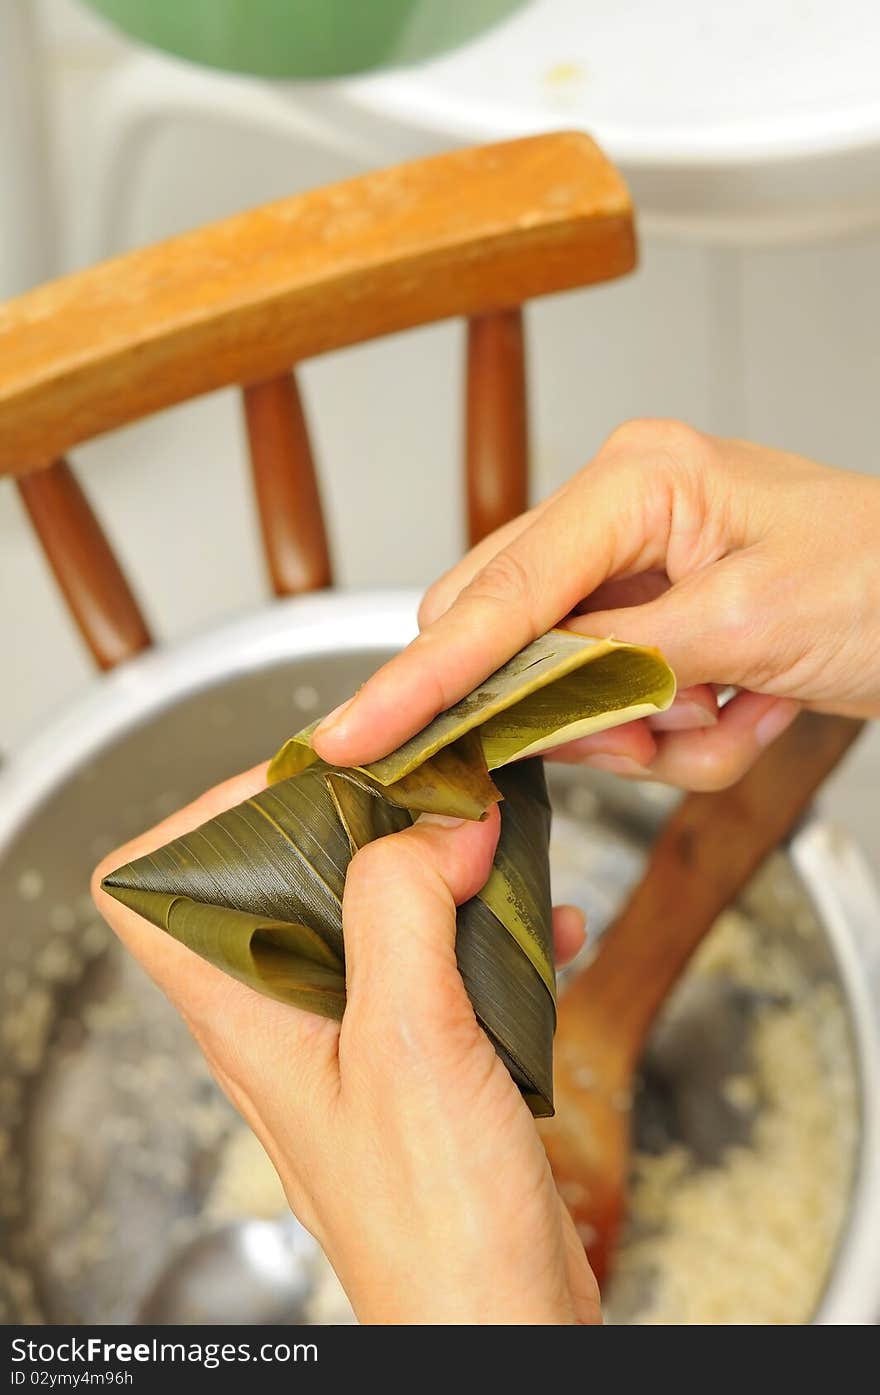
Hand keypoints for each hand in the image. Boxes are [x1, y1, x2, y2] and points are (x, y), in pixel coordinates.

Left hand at [93, 768, 599, 1325]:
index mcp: (246, 1015)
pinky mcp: (421, 1061)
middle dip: (360, 823)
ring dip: (437, 873)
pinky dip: (489, 931)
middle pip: (278, 880)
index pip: (153, 889)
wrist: (501, 1330)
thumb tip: (433, 820)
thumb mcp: (410, 1044)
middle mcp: (288, 1020)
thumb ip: (402, 911)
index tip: (310, 781)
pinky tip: (550, 929)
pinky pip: (440, 963)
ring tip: (502, 852)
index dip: (208, 818)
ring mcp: (355, 1041)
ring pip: (371, 913)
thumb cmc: (436, 1229)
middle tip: (434, 797)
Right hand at [313, 420, 879, 789]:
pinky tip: (750, 710)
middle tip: (651, 729)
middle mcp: (621, 520)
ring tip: (738, 711)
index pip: (499, 595)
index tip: (357, 734)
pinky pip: (627, 713)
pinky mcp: (656, 629)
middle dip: (573, 712)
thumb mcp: (751, 620)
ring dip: (653, 734)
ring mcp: (637, 579)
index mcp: (635, 481)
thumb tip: (524, 695)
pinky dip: (687, 740)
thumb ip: (620, 658)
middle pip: (512, 641)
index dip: (424, 675)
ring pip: (572, 694)